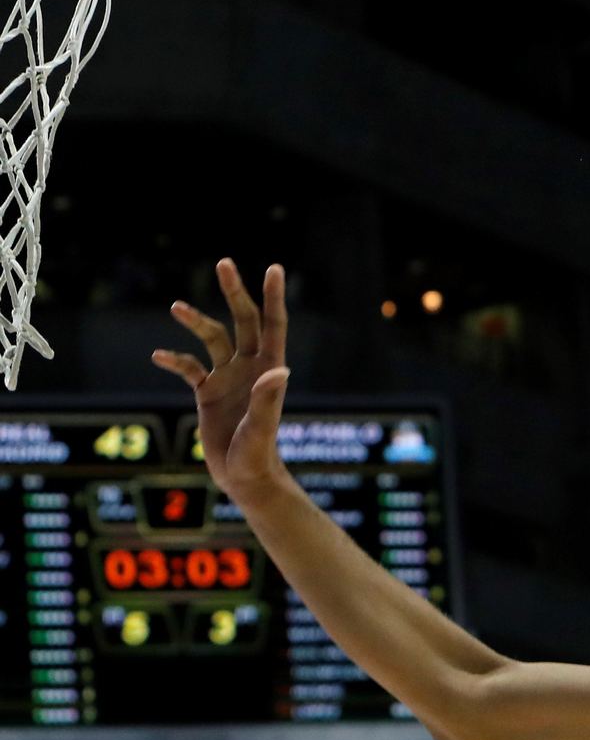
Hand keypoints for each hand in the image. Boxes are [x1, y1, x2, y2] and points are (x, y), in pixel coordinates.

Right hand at [152, 260, 292, 504]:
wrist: (243, 476)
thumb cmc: (257, 455)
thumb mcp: (261, 428)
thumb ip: (267, 401)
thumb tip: (280, 372)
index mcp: (270, 369)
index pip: (273, 324)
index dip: (273, 296)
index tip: (273, 267)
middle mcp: (251, 367)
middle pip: (243, 321)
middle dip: (235, 293)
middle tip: (224, 263)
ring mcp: (229, 377)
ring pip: (213, 339)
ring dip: (196, 321)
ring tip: (176, 307)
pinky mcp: (209, 391)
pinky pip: (190, 368)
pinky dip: (175, 360)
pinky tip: (158, 356)